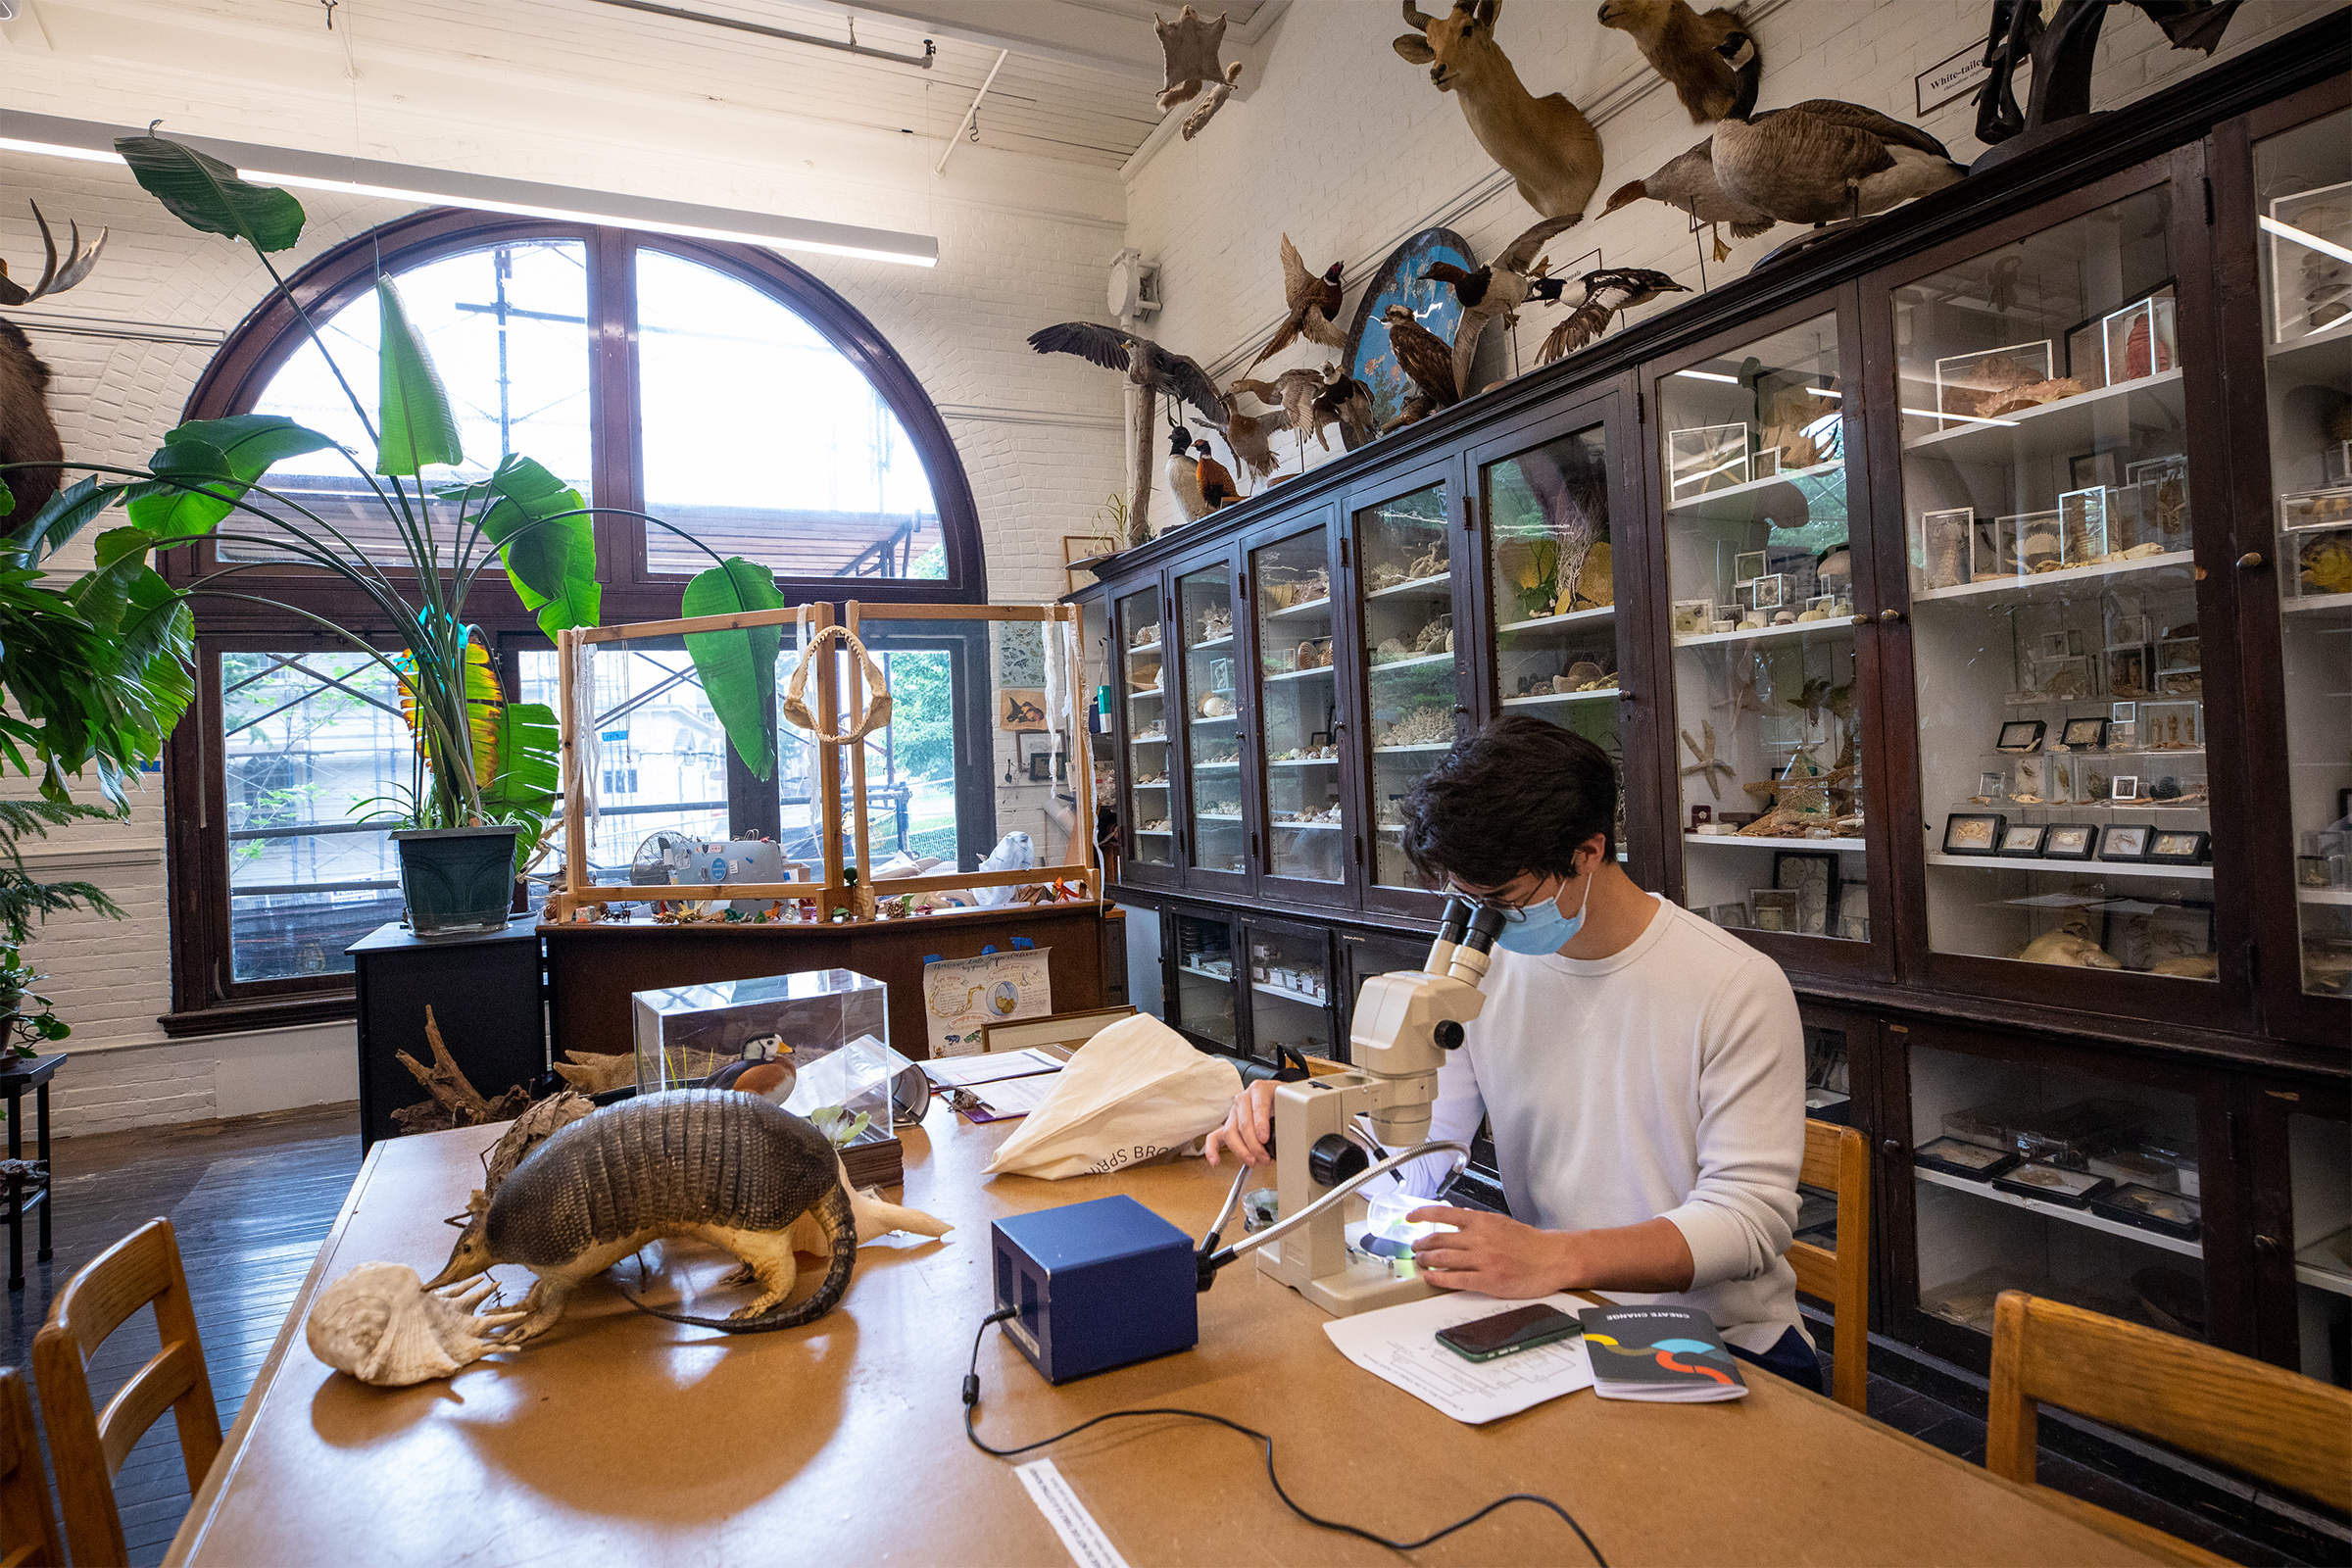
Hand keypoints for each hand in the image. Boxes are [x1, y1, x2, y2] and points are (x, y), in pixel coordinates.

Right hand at [1203, 1078, 1279, 1167]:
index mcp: (1259, 1089)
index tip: (1265, 1138)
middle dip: (1253, 1145)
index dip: (1260, 1124)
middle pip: (1243, 1123)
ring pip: (1230, 1132)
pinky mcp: (1228, 1124)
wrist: (1277, 1095)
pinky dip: (1213, 1150)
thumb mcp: (1289, 1103)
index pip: (1258, 1106)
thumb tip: (1287, 1138)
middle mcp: (1244, 1099)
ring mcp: (1234, 1112)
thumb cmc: (1282, 1101)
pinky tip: (1215, 1161)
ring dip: (1240, 1151)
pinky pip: (1215, 1136)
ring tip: (1253, 1162)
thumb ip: (1287, 1116)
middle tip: (1264, 1158)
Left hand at [1408, 1206, 1573, 1298]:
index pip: (1443, 1213)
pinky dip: (1439, 1279)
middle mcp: (1479, 1238)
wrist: (1552, 1258)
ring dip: (1426, 1261)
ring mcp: (1483, 1259)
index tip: (1410, 1217)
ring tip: (1420, 1262)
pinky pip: (1456, 1279)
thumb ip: (1477, 1222)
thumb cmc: (1530, 1243)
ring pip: (1443, 1259)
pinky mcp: (1488, 1280)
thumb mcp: (1501, 1222)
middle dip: (1422, 1244)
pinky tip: (1431, 1278)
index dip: (1421, 1215)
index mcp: (1482, 1221)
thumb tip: (1455, 1219)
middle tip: (1416, 1248)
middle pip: (1438, 1239)